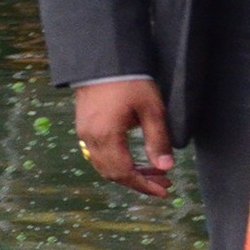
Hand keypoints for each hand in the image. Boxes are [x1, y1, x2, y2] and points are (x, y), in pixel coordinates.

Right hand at [74, 79, 174, 197]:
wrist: (104, 58)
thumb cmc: (130, 80)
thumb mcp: (151, 109)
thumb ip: (158, 140)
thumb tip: (166, 168)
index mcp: (107, 136)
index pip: (125, 173)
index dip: (145, 186)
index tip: (164, 191)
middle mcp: (91, 138)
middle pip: (113, 174)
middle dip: (140, 181)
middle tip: (164, 182)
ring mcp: (84, 133)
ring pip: (105, 166)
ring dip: (129, 173)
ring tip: (153, 172)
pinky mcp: (84, 126)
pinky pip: (98, 154)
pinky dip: (117, 162)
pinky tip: (134, 159)